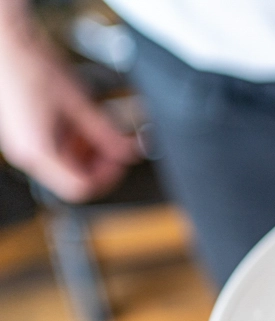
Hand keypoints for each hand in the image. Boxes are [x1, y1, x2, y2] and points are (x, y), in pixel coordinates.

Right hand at [0, 19, 138, 201]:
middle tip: (115, 146)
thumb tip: (128, 151)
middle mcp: (26, 154)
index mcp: (39, 150)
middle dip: (98, 164)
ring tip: (97, 130)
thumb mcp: (79, 102)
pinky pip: (53, 151)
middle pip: (73, 179)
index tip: (121, 161)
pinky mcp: (23, 135)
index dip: (107, 177)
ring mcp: (23, 145)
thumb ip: (106, 132)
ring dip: (86, 153)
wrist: (5, 44)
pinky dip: (71, 143)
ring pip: (64, 167)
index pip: (80, 187)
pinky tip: (79, 124)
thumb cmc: (31, 65)